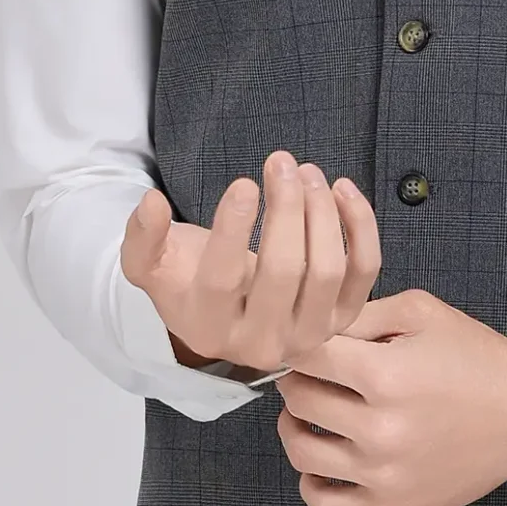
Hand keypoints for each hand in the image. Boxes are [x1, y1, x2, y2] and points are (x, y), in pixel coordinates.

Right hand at [119, 151, 382, 377]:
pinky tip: (342, 190)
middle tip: (280, 162)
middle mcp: (261, 344)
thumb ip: (143, 238)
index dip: (234, 230)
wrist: (229, 315)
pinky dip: (360, 227)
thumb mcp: (151, 265)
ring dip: (322, 212)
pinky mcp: (342, 321)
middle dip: (287, 208)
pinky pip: (363, 272)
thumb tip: (150, 202)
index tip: (244, 183)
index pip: (223, 280)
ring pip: (327, 271)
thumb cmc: (188, 280)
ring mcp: (307, 335)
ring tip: (306, 171)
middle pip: (284, 272)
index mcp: (210, 328)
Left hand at [274, 289, 506, 505]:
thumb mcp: (421, 312)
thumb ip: (361, 313)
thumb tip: (312, 326)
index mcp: (384, 375)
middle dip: (298, 377)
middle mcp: (379, 429)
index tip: (306, 342)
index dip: (299, 342)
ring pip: (301, 452)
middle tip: (312, 372)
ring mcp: (383, 474)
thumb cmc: (476, 358)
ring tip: (311, 412)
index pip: (305, 355)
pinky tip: (323, 461)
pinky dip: (311, 484)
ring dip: (294, 426)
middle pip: (298, 399)